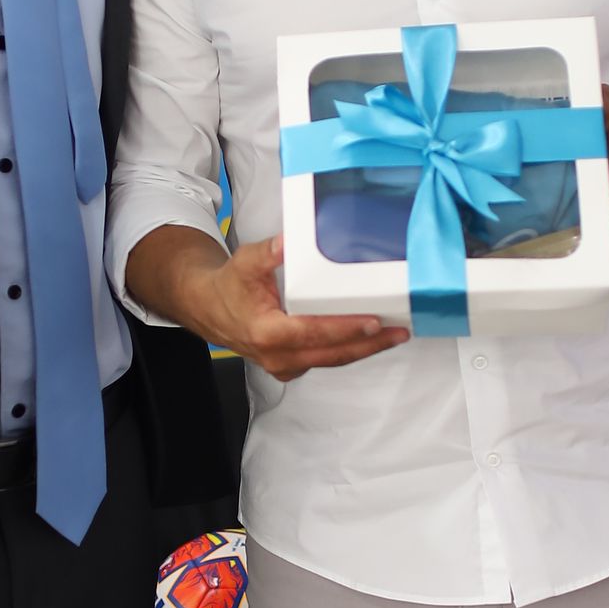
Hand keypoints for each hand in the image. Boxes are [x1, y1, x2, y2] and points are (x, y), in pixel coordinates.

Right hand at [137, 227, 409, 381]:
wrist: (210, 309)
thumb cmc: (230, 287)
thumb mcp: (245, 262)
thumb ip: (268, 253)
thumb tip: (289, 241)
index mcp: (267, 332)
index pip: (313, 333)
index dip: (345, 328)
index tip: (373, 322)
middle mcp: (277, 355)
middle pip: (332, 354)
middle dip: (368, 344)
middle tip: (399, 331)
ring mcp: (284, 365)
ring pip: (332, 360)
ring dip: (364, 349)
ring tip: (394, 335)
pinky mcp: (290, 367)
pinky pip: (325, 360)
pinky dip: (349, 350)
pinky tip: (370, 339)